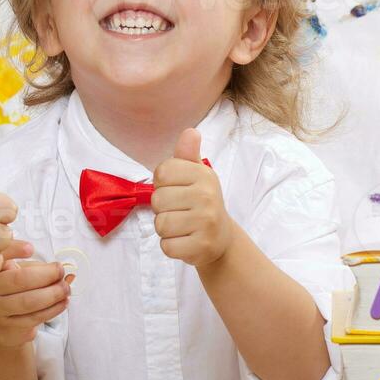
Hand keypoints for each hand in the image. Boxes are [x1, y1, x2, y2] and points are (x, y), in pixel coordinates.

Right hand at [0, 242, 70, 347]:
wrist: (1, 323)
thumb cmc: (14, 291)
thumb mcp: (20, 273)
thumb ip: (39, 269)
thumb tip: (62, 270)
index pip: (1, 255)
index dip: (14, 249)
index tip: (30, 248)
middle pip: (19, 280)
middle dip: (46, 275)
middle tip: (61, 272)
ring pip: (29, 302)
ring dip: (53, 294)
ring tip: (66, 289)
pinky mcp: (10, 326)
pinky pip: (35, 317)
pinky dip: (53, 309)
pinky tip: (63, 302)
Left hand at [151, 129, 231, 266]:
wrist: (221, 237)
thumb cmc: (201, 201)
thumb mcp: (196, 175)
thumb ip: (187, 154)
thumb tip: (190, 132)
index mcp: (203, 175)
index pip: (162, 173)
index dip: (162, 184)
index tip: (175, 190)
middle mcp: (207, 196)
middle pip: (158, 200)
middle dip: (162, 208)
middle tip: (179, 211)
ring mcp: (206, 223)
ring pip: (161, 224)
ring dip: (165, 228)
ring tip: (181, 225)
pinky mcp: (201, 247)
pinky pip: (167, 246)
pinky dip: (170, 246)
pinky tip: (184, 240)